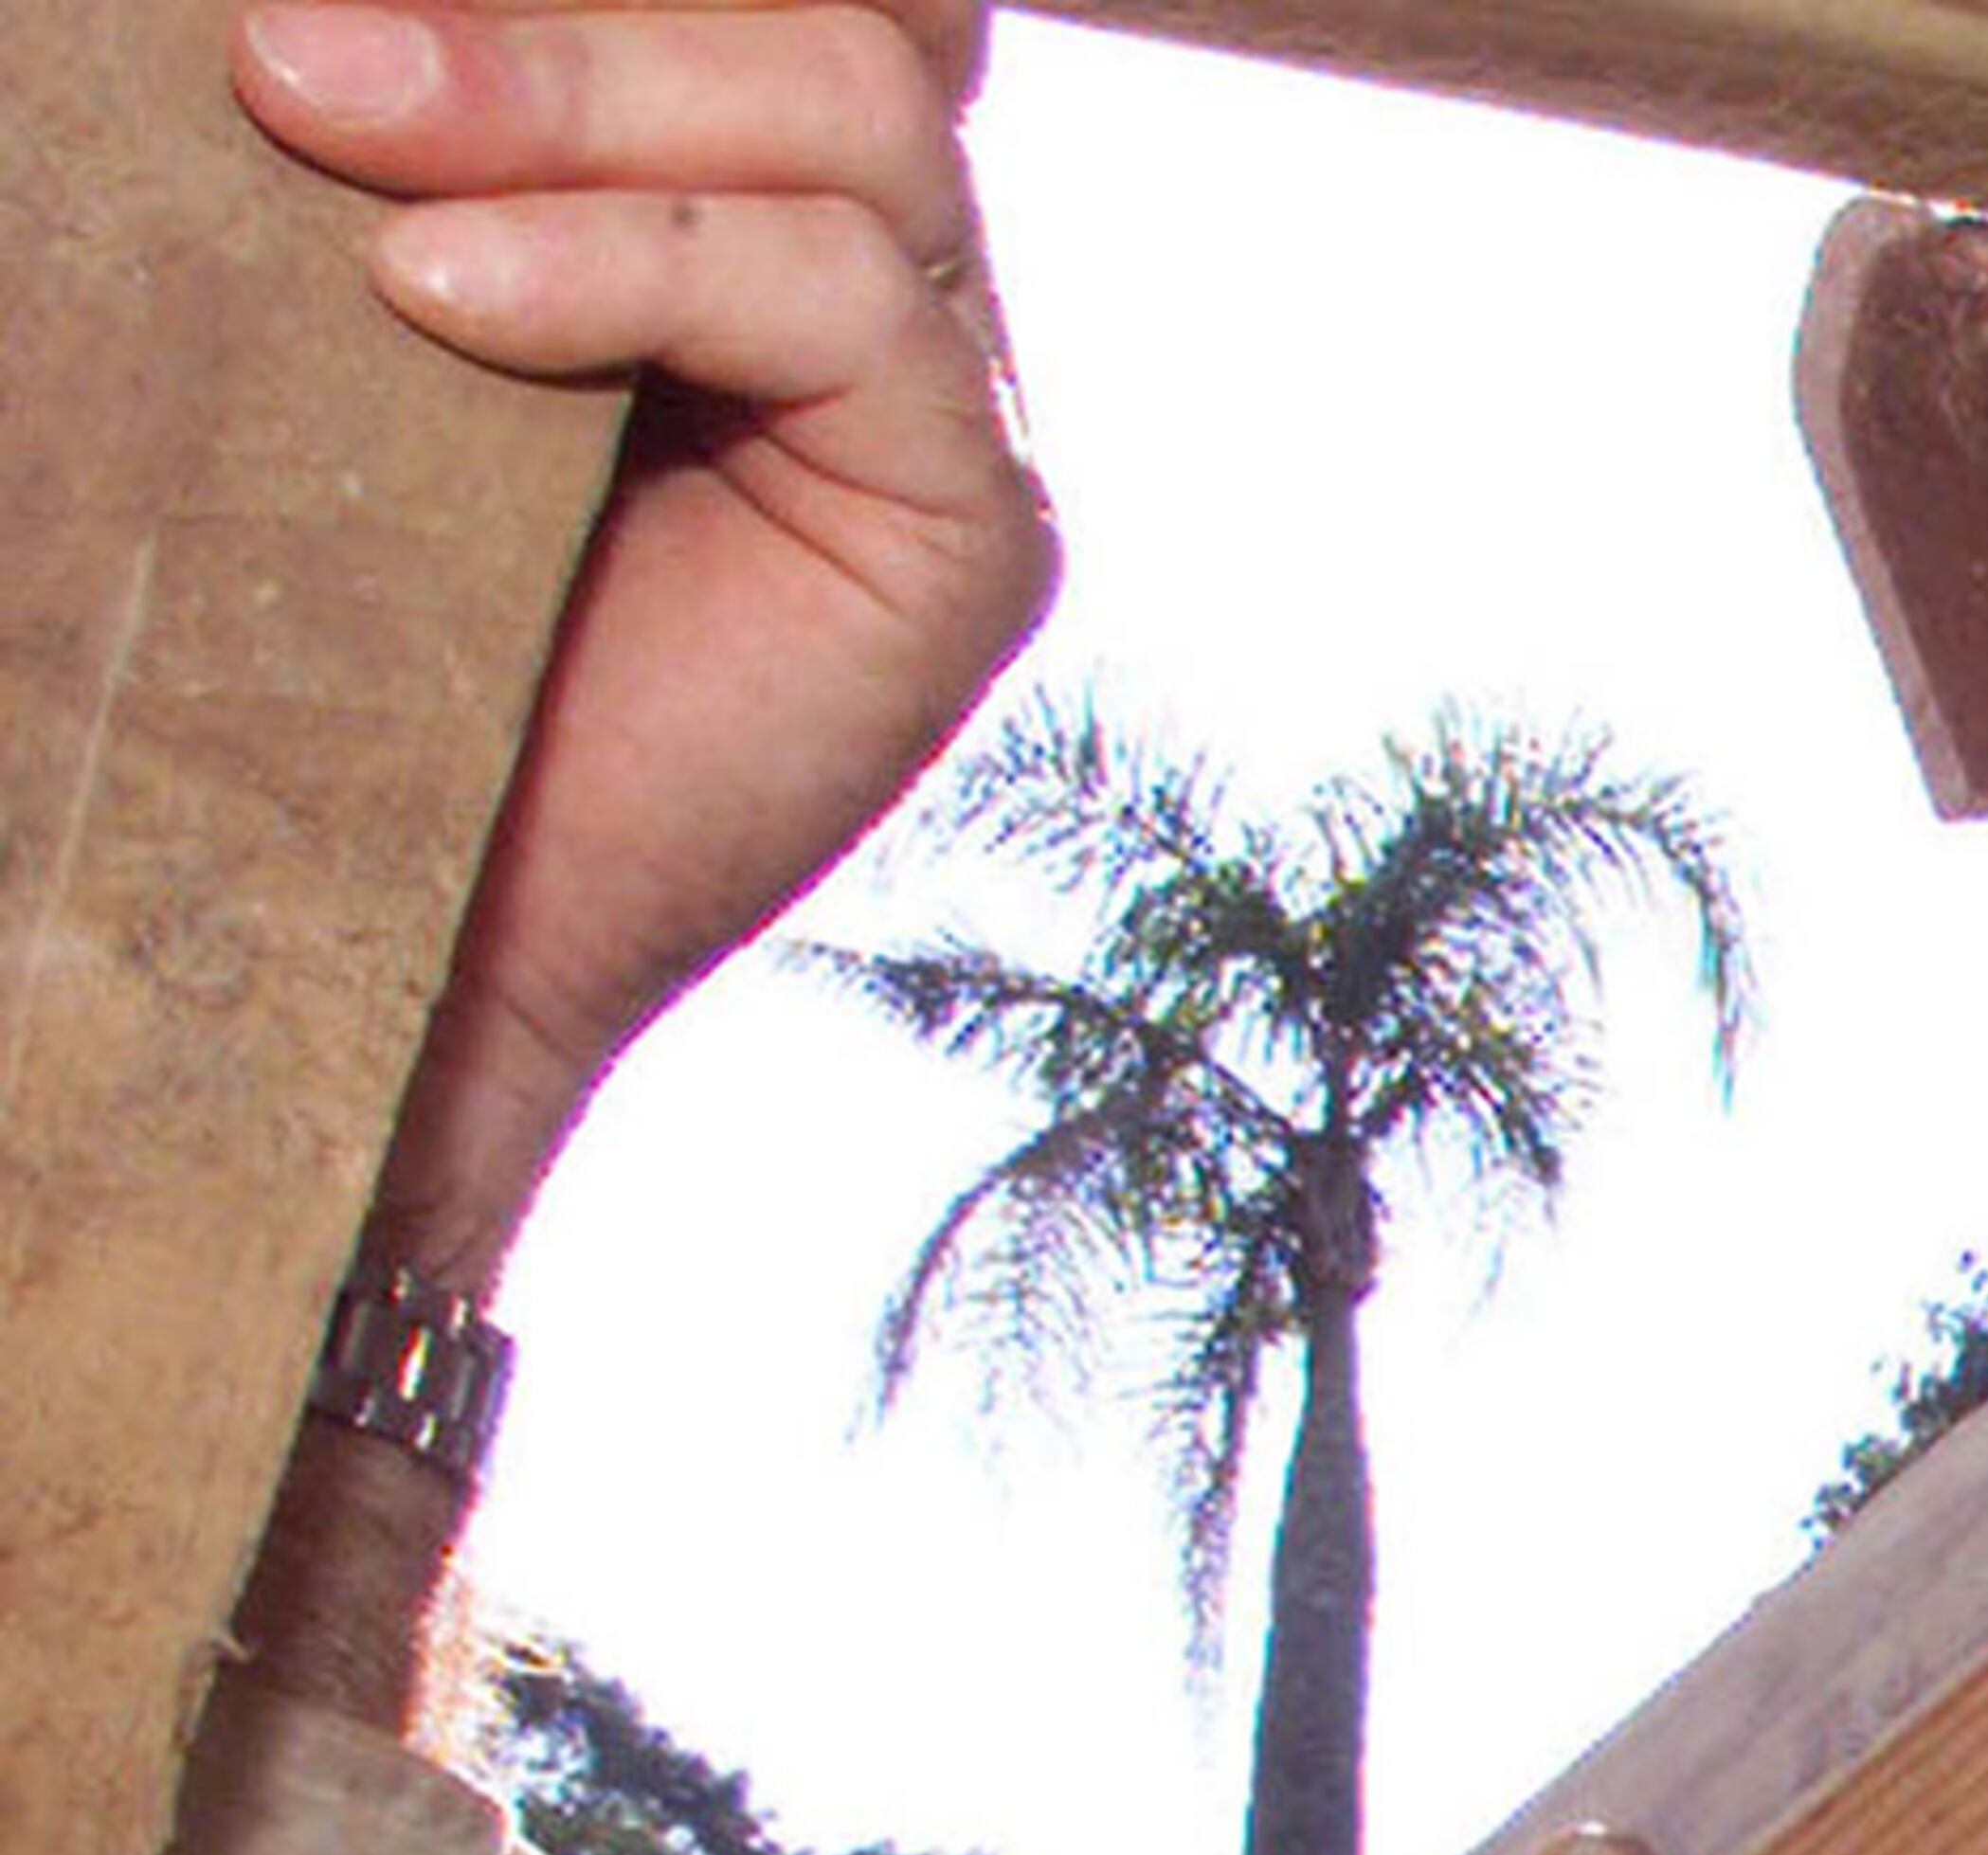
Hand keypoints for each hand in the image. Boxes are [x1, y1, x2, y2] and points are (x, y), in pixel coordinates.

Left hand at [231, 0, 1056, 1280]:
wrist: (430, 909)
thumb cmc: (383, 602)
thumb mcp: (416, 285)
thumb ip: (487, 137)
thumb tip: (354, 1)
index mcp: (774, 195)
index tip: (343, 2)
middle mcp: (898, 275)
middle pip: (837, 13)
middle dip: (569, 4)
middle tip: (292, 42)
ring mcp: (960, 398)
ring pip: (850, 105)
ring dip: (567, 86)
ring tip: (320, 120)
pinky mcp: (974, 528)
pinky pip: (846, 294)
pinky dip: (634, 258)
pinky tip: (438, 298)